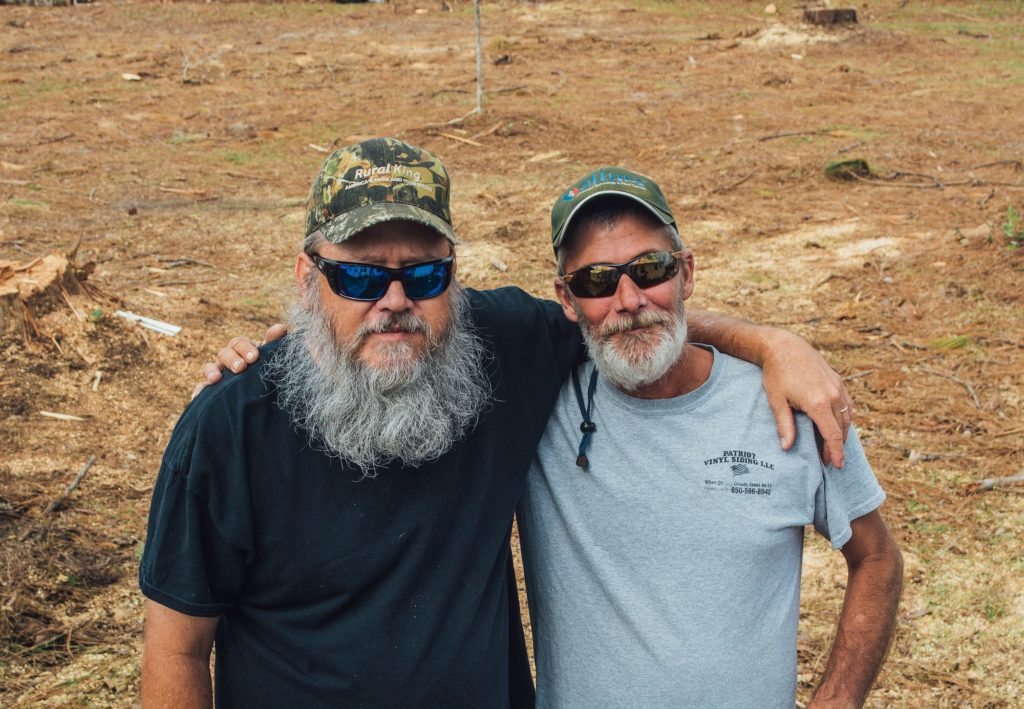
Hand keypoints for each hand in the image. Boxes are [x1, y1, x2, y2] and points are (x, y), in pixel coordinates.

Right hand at [190, 323, 287, 399]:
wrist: (263, 398)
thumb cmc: (266, 369)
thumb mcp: (271, 356)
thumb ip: (274, 343)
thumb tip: (280, 327)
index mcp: (242, 350)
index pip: (239, 343)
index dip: (245, 348)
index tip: (255, 357)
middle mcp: (228, 360)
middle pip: (224, 353)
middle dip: (232, 359)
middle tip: (242, 367)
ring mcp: (218, 374)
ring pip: (209, 368)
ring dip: (212, 371)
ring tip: (217, 379)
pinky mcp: (209, 391)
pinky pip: (201, 389)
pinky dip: (199, 390)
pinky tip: (199, 395)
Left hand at [760, 328, 852, 467]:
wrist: (784, 346)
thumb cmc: (777, 374)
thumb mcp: (776, 401)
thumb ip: (784, 425)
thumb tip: (787, 447)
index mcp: (818, 403)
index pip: (833, 435)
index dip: (836, 452)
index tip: (837, 465)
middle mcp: (833, 396)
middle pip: (842, 429)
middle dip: (837, 447)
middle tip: (829, 460)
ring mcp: (837, 387)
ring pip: (847, 417)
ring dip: (842, 433)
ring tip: (833, 445)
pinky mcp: (838, 380)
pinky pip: (847, 404)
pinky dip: (845, 418)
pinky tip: (837, 425)